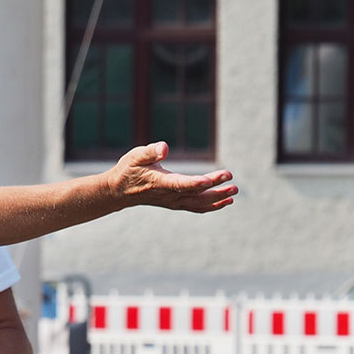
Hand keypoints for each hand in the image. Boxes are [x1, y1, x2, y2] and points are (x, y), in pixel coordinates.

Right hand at [109, 141, 235, 212]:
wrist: (118, 192)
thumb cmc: (128, 170)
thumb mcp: (135, 156)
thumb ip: (151, 151)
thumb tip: (164, 147)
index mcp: (160, 183)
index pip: (181, 184)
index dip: (195, 183)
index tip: (210, 180)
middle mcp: (168, 195)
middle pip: (195, 194)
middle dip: (215, 189)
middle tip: (232, 182)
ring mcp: (173, 201)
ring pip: (198, 204)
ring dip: (217, 199)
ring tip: (234, 191)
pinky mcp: (175, 203)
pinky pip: (196, 207)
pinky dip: (211, 205)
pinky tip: (225, 200)